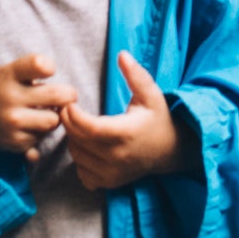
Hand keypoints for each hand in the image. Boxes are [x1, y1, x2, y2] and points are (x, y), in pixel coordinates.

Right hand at [0, 52, 77, 161]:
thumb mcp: (8, 72)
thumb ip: (36, 75)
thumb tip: (69, 97)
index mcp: (8, 75)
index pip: (39, 64)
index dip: (50, 67)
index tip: (49, 71)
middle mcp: (10, 98)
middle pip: (59, 96)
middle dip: (68, 95)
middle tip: (66, 95)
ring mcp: (12, 123)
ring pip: (54, 121)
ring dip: (53, 117)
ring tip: (42, 112)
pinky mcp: (14, 143)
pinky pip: (42, 138)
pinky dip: (39, 133)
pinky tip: (28, 127)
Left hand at [59, 50, 187, 191]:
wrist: (171, 151)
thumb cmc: (158, 119)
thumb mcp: (151, 94)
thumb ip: (136, 75)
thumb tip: (122, 54)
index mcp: (125, 133)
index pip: (87, 127)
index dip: (72, 113)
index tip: (70, 102)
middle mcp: (117, 157)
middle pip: (77, 140)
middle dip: (68, 122)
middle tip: (67, 109)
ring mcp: (112, 173)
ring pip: (76, 155)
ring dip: (72, 139)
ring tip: (78, 124)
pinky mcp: (109, 182)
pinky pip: (82, 173)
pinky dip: (79, 159)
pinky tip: (86, 146)